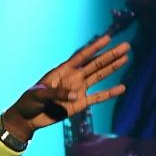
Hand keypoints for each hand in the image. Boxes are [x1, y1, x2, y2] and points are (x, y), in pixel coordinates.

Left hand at [1, 33, 129, 140]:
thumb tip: (75, 96)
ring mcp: (78, 90)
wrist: (28, 118)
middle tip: (126, 46)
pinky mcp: (80, 104)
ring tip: (126, 58)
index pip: (82, 56)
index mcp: (63, 71)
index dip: (95, 47)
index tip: (108, 38)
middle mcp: (73, 78)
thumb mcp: (39, 95)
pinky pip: (97, 98)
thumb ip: (56, 93)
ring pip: (99, 77)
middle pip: (95, 64)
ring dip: (112, 68)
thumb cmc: (30, 102)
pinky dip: (109, 93)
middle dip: (110, 55)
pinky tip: (121, 88)